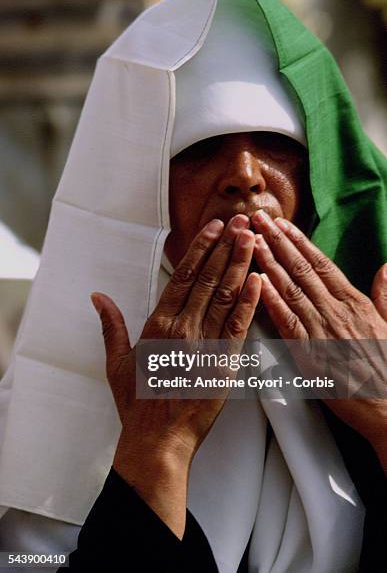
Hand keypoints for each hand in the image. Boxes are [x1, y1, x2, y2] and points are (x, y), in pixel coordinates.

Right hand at [91, 214, 260, 535]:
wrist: (159, 440)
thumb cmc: (136, 403)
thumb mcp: (116, 363)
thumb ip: (111, 325)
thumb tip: (97, 296)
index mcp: (159, 325)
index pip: (184, 277)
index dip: (201, 249)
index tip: (213, 227)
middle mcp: (184, 329)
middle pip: (209, 279)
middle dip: (226, 247)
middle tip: (240, 220)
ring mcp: (207, 345)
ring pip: (227, 297)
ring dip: (241, 265)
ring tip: (252, 239)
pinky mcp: (225, 364)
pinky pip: (240, 327)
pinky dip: (251, 301)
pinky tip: (260, 280)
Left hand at [252, 209, 386, 472]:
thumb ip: (385, 294)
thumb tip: (385, 268)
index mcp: (354, 301)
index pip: (322, 263)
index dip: (299, 241)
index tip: (282, 224)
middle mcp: (337, 310)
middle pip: (302, 268)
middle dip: (278, 241)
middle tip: (258, 218)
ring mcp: (323, 330)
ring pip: (292, 288)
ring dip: (269, 262)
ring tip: (252, 240)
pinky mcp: (311, 354)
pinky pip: (288, 322)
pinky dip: (272, 300)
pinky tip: (258, 282)